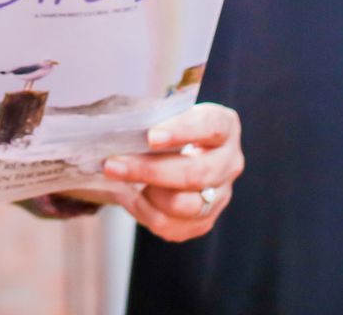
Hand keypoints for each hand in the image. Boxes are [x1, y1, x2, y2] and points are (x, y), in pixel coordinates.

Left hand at [100, 103, 243, 241]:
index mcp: (225, 127)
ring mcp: (220, 195)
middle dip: (150, 170)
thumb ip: (150, 120)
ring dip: (145, 194)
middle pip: (196, 173)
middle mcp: (230, 162)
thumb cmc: (167, 129)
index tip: (151, 136)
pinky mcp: (204, 221)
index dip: (182, 130)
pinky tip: (130, 195)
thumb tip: (120, 134)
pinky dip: (145, 212)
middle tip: (112, 164)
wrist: (172, 154)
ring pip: (184, 205)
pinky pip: (172, 226)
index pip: (211, 126)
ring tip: (120, 178)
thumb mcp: (164, 115)